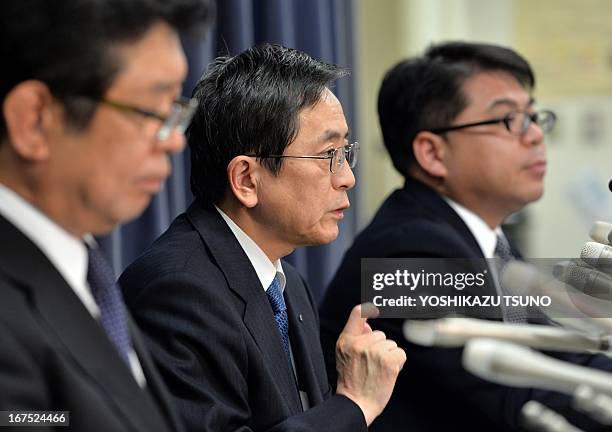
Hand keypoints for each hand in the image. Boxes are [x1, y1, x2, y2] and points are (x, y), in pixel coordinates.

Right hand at [335, 303, 405, 425]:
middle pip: (380, 335)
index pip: (357, 315)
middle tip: (371, 364)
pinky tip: (388, 372)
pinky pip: (400, 353)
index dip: (367, 309)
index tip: (374, 307)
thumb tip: (369, 326)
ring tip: (378, 370)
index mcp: (347, 341)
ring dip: (389, 356)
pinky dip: (398, 363)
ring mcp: (375, 351)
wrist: (356, 403)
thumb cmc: (351, 381)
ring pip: (391, 344)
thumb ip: (355, 337)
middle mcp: (359, 343)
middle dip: (379, 348)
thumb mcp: (344, 355)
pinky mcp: (389, 361)